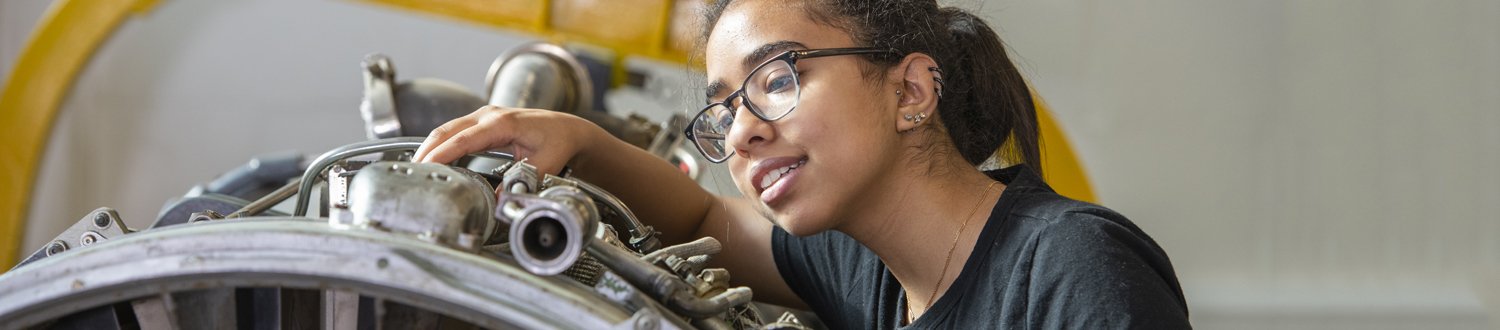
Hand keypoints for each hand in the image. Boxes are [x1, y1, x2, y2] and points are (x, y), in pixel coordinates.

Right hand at [413, 105, 599, 174]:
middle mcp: (488, 115)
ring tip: (415, 171)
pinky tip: (432, 162)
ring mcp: (483, 116)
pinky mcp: (481, 123)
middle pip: (446, 131)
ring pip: (446, 130)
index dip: (441, 154)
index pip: (463, 139)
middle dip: (426, 151)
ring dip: (430, 148)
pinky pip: (454, 132)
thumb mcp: (545, 164)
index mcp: (502, 123)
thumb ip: (522, 181)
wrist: (567, 129)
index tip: (424, 168)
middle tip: (410, 174)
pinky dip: (440, 145)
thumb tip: (499, 201)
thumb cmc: (558, 141)